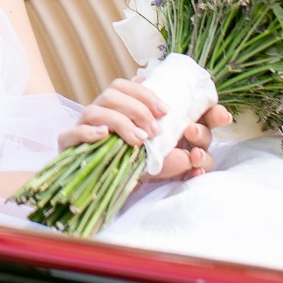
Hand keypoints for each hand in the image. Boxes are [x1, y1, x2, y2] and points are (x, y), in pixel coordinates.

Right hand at [58, 78, 234, 180]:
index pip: (131, 85)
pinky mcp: (68, 148)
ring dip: (120, 120)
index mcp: (121, 109)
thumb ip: (189, 147)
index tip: (169, 111)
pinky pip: (72, 133)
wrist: (100, 196)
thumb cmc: (137, 172)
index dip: (149, 94)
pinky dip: (88, 132)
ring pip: (95, 108)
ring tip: (139, 140)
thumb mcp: (168, 159)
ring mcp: (83, 129)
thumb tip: (214, 130)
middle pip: (114, 90)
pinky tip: (103, 136)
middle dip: (139, 107)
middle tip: (157, 129)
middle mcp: (101, 113)